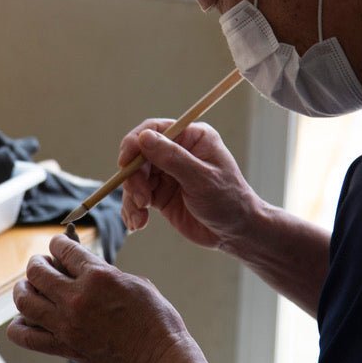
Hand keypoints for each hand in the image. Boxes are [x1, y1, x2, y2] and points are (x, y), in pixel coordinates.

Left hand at [7, 234, 200, 362]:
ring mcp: (67, 324)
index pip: (62, 248)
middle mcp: (77, 298)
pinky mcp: (64, 347)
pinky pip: (26, 337)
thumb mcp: (136, 283)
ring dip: (23, 290)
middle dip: (37, 263)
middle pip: (36, 271)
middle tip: (42, 265)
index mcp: (98, 276)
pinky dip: (19, 327)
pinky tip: (26, 321)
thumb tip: (86, 268)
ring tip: (28, 289)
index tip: (58, 246)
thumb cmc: (156, 323)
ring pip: (24, 301)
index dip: (58, 243)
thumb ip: (106, 272)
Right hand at [119, 119, 259, 249]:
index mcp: (191, 138)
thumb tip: (143, 138)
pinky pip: (136, 197)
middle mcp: (177, 152)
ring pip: (134, 178)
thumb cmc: (228, 201)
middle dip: (134, 178)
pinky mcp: (160, 194)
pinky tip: (138, 223)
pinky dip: (132, 210)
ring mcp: (166, 173)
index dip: (135, 143)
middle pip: (140, 156)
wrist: (236, 233)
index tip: (125, 162)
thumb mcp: (202, 179)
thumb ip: (172, 158)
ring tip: (140, 217)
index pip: (155, 130)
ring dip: (132, 198)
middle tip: (141, 199)